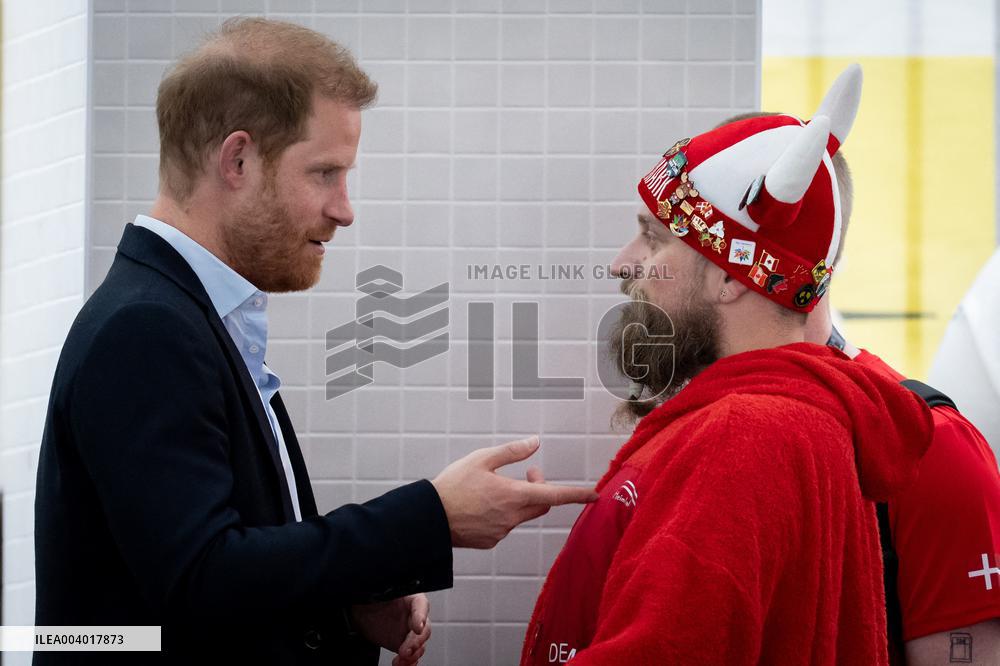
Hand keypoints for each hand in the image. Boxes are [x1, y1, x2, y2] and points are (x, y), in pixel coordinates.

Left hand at [349, 594, 430, 664]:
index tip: (417, 627)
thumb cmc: (370, 595)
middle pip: (424, 628)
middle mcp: (413, 615)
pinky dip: (409, 662)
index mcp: (410, 598)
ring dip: (413, 654)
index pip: (420, 604)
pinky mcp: (402, 644)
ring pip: (420, 645)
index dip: (421, 616)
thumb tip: (380, 581)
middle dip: (416, 642)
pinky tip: (402, 664)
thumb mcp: (376, 591)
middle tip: (405, 650)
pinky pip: (411, 655)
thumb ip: (382, 590)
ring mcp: (409, 631)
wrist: (359, 611)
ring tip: (401, 659)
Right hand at [431, 436, 597, 548]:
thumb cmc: (453, 486)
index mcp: (514, 495)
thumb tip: (535, 442)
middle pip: (541, 505)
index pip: (555, 496)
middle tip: (528, 472)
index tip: (594, 495)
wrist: (429, 518)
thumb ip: (512, 451)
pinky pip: (506, 525)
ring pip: (523, 515)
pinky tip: (483, 505)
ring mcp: (502, 531)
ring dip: (521, 500)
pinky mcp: (490, 541)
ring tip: (498, 486)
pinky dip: (504, 513)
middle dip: (542, 489)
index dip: (577, 495)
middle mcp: (512, 517)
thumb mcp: (481, 459)